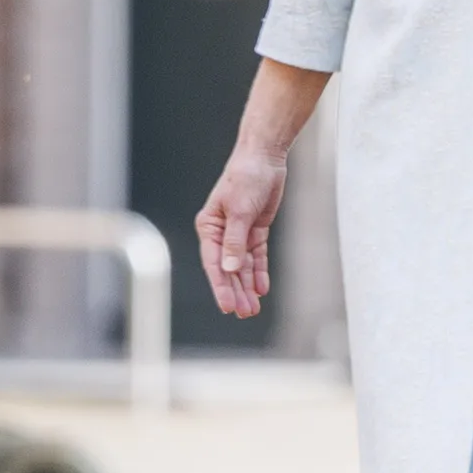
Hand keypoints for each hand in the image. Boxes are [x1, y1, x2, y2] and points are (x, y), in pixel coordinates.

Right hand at [195, 143, 287, 320]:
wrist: (264, 158)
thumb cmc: (246, 179)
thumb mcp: (241, 211)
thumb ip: (235, 241)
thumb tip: (229, 269)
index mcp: (209, 228)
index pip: (214, 263)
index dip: (220, 287)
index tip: (226, 306)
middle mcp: (221, 233)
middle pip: (228, 269)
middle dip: (235, 292)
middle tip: (243, 314)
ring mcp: (238, 233)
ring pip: (242, 266)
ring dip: (247, 286)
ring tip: (252, 308)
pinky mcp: (255, 230)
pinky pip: (256, 256)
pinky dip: (259, 271)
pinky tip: (261, 288)